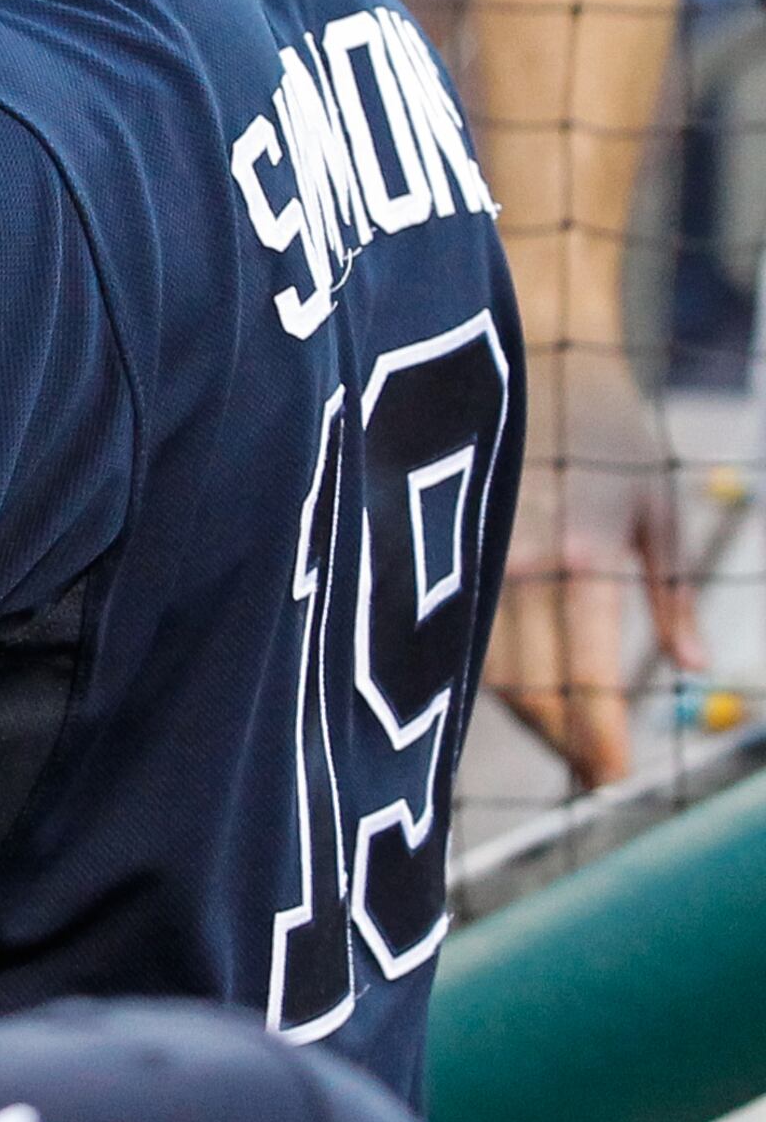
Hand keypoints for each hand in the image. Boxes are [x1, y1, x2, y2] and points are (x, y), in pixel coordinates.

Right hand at [486, 346, 701, 787]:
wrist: (522, 345)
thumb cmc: (602, 420)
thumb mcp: (657, 501)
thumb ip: (673, 591)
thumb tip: (697, 667)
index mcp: (580, 550)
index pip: (582, 667)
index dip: (597, 730)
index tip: (613, 776)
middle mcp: (515, 556)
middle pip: (529, 681)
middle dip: (564, 734)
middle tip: (595, 771)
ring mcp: (463, 547)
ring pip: (480, 662)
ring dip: (522, 710)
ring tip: (561, 739)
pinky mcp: (425, 536)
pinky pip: (448, 622)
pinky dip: (478, 666)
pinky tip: (508, 684)